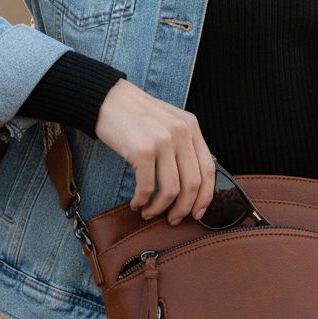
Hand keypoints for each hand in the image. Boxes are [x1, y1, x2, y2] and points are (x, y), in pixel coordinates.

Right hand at [94, 80, 215, 225]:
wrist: (109, 99)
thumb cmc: (137, 116)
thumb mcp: (169, 122)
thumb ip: (183, 145)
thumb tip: (191, 186)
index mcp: (192, 127)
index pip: (208, 169)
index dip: (205, 196)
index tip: (198, 213)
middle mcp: (181, 133)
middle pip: (192, 184)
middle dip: (183, 208)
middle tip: (172, 219)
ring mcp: (162, 141)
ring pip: (171, 190)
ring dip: (160, 208)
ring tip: (149, 212)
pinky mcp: (142, 150)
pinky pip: (147, 187)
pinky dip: (142, 201)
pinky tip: (136, 203)